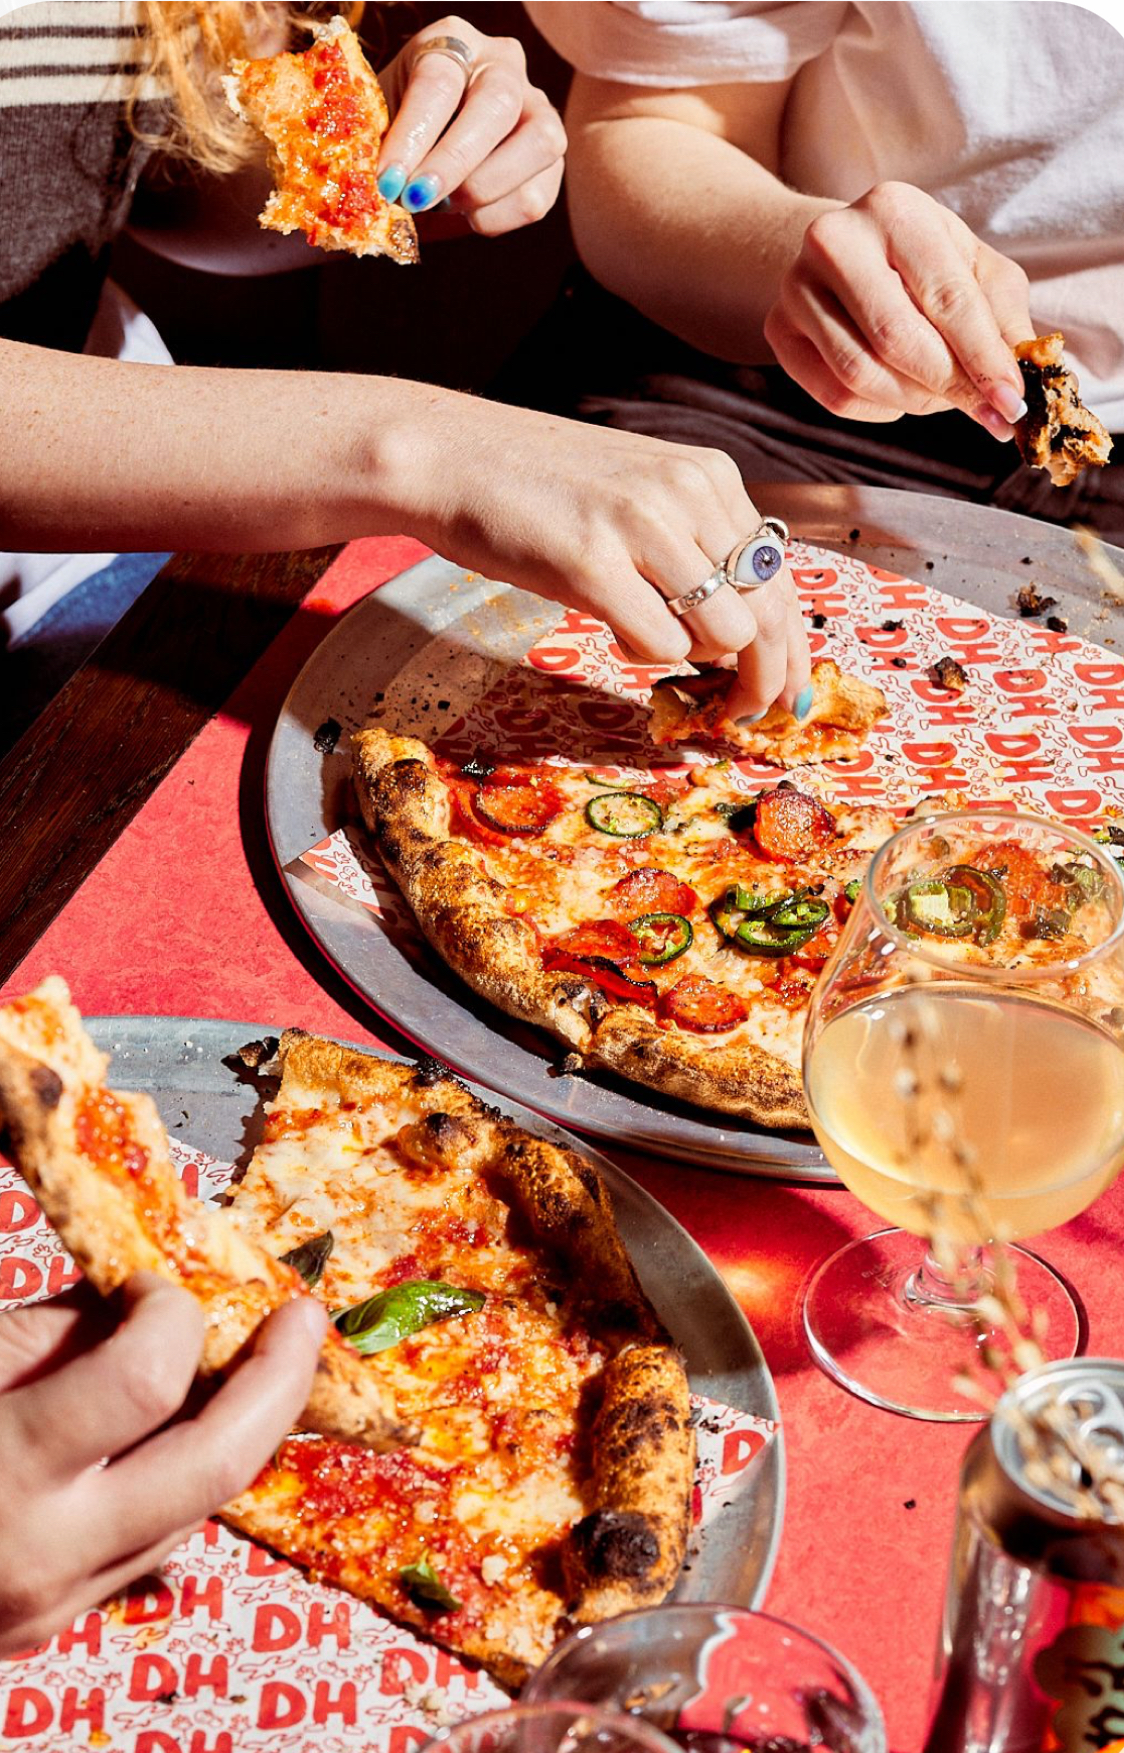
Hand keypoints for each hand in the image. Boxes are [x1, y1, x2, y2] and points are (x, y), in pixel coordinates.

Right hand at [0, 1275, 325, 1654]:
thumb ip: (66, 1331)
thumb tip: (161, 1297)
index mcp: (6, 1471)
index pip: (146, 1382)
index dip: (172, 1313)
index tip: (161, 1285)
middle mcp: (48, 1554)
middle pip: (217, 1463)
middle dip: (281, 1380)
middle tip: (304, 1317)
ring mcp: (60, 1604)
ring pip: (203, 1507)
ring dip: (244, 1427)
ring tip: (262, 1360)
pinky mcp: (62, 1622)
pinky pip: (159, 1539)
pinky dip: (186, 1472)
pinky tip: (190, 1422)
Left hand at [375, 16, 564, 234]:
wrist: (431, 141)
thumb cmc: (401, 129)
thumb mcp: (380, 121)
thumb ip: (377, 143)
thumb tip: (381, 187)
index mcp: (451, 43)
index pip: (439, 83)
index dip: (413, 135)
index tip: (388, 181)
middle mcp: (502, 65)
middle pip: (496, 106)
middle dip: (454, 163)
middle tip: (416, 200)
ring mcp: (538, 108)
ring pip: (538, 145)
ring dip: (483, 190)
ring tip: (444, 204)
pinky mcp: (551, 158)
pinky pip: (536, 197)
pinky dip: (496, 217)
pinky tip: (467, 213)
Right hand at [399, 397, 809, 718]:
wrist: (451, 458)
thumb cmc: (539, 489)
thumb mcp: (638, 498)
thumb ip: (693, 549)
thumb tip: (737, 636)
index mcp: (709, 475)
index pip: (780, 577)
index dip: (790, 647)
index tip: (787, 692)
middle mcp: (689, 492)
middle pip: (767, 612)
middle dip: (763, 679)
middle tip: (740, 715)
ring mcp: (643, 525)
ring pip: (724, 633)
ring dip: (694, 663)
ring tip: (646, 643)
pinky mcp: (592, 562)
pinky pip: (660, 645)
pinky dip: (644, 657)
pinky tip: (612, 632)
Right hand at [763, 182, 1033, 436]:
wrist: (846, 253)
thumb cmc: (922, 262)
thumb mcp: (975, 269)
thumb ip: (1002, 319)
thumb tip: (1017, 382)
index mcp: (895, 210)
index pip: (946, 298)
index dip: (982, 358)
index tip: (1010, 403)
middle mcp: (835, 239)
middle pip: (896, 340)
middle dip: (948, 386)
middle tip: (983, 411)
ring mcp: (796, 286)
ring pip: (860, 375)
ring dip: (913, 401)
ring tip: (941, 395)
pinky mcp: (777, 329)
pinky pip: (833, 396)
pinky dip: (878, 409)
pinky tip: (898, 393)